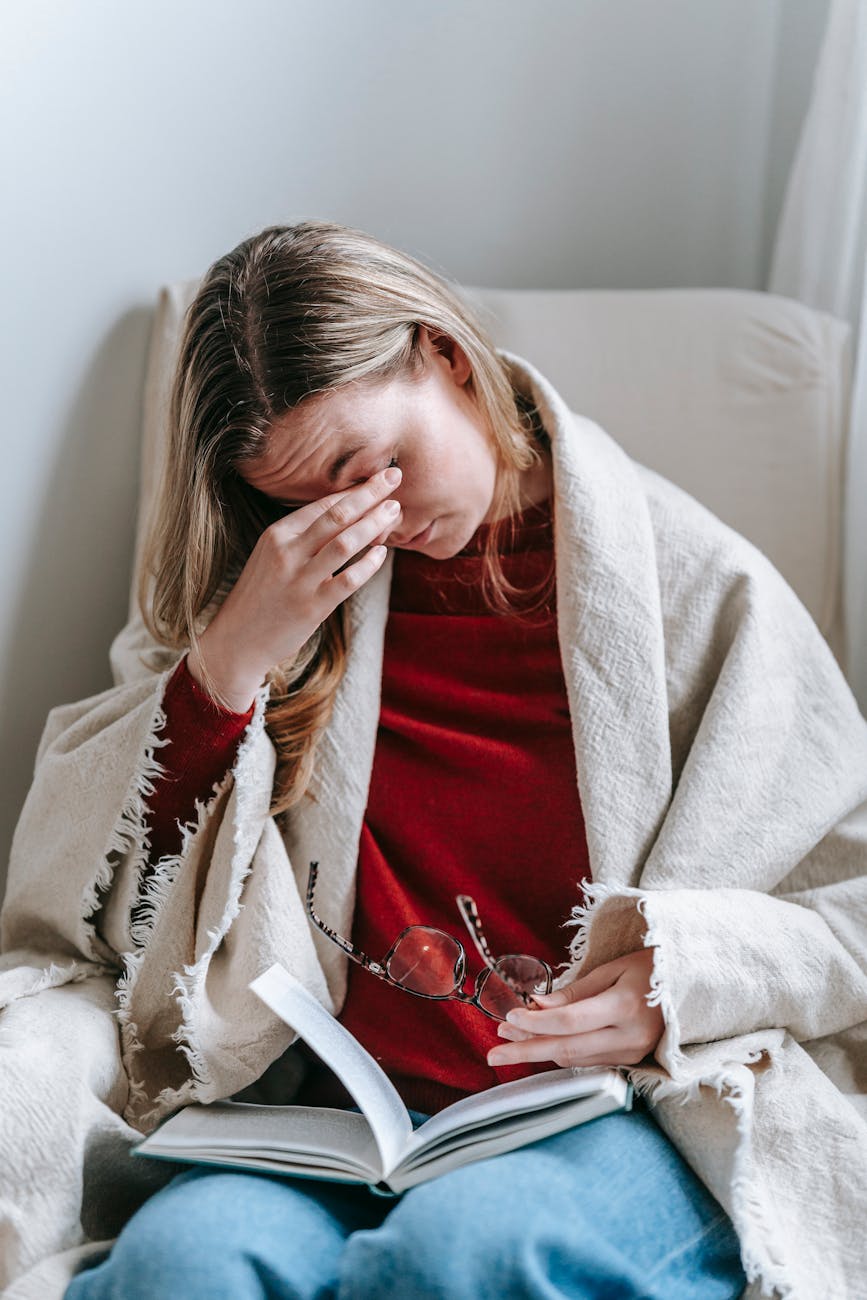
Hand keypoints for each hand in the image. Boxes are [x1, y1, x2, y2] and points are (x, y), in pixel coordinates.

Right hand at [187, 466, 402, 711]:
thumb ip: (303, 538)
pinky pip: (348, 579)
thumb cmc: (261, 596)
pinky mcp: (312, 606)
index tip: (378, 477)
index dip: (354, 489)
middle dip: (369, 493)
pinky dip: (368, 564)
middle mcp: (287, 552)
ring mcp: (299, 579)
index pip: (322, 504)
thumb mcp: (272, 557)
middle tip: (394, 477)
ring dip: (374, 523)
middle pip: (336, 515)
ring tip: (394, 511)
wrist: (238, 640)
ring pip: (345, 542)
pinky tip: (382, 553)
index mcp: (276, 535)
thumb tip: (348, 517)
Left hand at [486, 948, 663, 1069]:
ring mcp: (631, 1053)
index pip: (569, 1023)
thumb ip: (575, 992)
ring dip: (538, 1051)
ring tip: (508, 1043)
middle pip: (566, 1049)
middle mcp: (628, 1037)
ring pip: (574, 1059)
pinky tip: (538, 1045)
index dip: (536, 1023)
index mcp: (625, 1007)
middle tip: (493, 1050)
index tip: (508, 1018)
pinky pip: (587, 1060)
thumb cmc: (651, 968)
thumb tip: (537, 1007)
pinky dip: (560, 1053)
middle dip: (526, 1049)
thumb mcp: (613, 969)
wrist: (692, 987)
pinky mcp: (630, 1061)